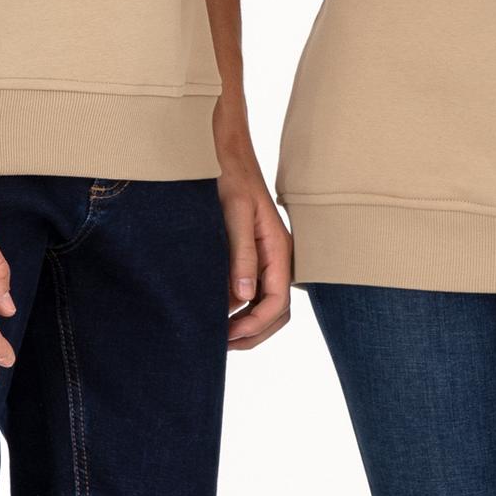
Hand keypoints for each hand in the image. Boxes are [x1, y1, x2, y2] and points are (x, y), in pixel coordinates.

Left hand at [215, 122, 292, 349]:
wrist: (225, 151)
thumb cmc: (230, 176)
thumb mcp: (234, 213)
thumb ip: (241, 255)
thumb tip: (241, 297)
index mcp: (279, 248)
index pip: (277, 302)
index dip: (254, 325)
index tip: (226, 336)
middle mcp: (278, 257)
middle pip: (276, 311)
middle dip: (252, 333)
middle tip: (219, 344)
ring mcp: (267, 258)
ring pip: (265, 305)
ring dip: (245, 324)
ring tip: (216, 334)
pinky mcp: (253, 254)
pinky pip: (253, 291)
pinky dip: (238, 308)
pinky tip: (215, 310)